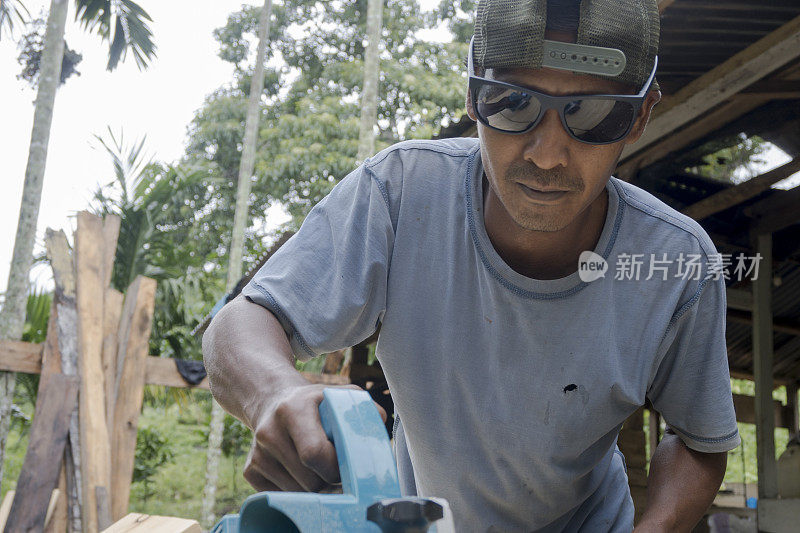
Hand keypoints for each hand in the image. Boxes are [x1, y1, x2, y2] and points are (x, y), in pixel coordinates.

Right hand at [243, 383, 386, 491]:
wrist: (273, 401)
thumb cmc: (314, 403)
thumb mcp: (337, 396)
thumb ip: (362, 408)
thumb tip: (378, 423)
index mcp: (293, 409)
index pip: (314, 453)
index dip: (336, 467)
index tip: (347, 465)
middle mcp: (269, 431)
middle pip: (308, 480)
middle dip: (329, 481)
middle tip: (338, 471)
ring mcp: (257, 453)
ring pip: (296, 492)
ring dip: (314, 488)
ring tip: (319, 468)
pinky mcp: (249, 470)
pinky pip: (280, 495)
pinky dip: (296, 491)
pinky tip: (300, 471)